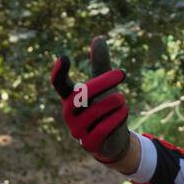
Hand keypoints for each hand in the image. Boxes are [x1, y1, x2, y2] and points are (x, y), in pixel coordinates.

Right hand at [51, 36, 132, 165]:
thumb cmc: (106, 107)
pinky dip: (114, 120)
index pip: (59, 84)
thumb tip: (98, 38)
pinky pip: (100, 131)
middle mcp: (69, 113)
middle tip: (122, 73)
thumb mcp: (105, 85)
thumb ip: (100, 64)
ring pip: (92, 113)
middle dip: (101, 83)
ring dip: (111, 103)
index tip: (65, 57)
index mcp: (70, 97)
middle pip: (80, 95)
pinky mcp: (89, 145)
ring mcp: (77, 131)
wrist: (113, 140)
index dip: (59, 72)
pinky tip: (124, 112)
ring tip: (123, 98)